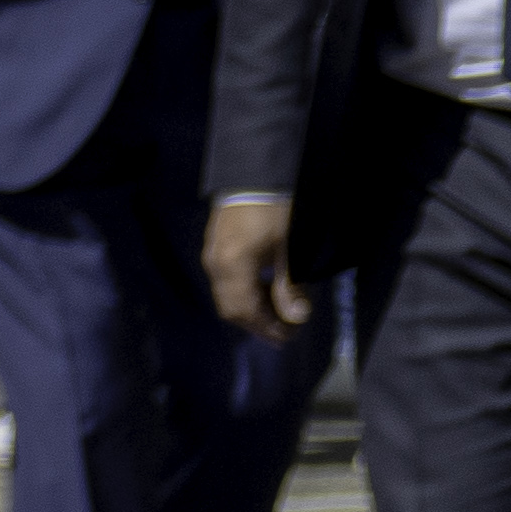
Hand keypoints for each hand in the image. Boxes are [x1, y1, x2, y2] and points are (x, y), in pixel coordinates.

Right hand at [210, 190, 312, 343]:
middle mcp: (216, 265)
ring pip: (227, 298)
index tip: (290, 335)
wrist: (255, 176)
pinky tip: (265, 291)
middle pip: (232, 309)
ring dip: (252, 311)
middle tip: (285, 331)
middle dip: (258, 324)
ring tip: (278, 314)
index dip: (268, 327)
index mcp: (233, 267)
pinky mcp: (215, 249)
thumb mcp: (290, 250)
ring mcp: (212, 257)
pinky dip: (245, 295)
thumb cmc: (276, 211)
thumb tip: (298, 316)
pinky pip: (225, 283)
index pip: (246, 311)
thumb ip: (291, 286)